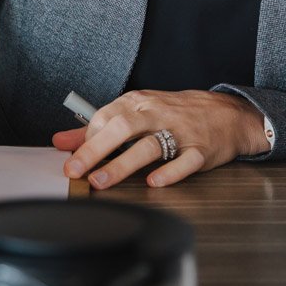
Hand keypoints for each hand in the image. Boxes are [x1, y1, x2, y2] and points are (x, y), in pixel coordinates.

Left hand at [54, 89, 268, 189]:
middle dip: (95, 150)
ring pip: (149, 145)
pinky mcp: (201, 150)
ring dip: (122, 164)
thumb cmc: (174, 114)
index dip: (87, 139)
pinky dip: (169, 172)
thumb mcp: (136, 113)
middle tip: (75, 171)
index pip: (105, 116)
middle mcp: (157, 114)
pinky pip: (185, 161)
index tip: (73, 158)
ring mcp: (180, 132)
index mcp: (138, 103)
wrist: (225, 113)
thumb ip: (97, 129)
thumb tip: (60, 141)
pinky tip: (153, 182)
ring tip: (101, 181)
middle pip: (122, 128)